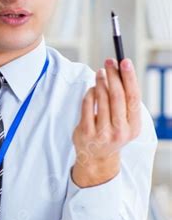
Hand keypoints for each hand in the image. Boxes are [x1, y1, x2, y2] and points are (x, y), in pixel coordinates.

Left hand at [71, 57, 141, 187]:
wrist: (96, 158)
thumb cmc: (112, 133)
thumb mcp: (124, 122)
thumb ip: (125, 102)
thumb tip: (121, 71)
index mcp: (133, 127)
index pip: (133, 97)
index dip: (129, 77)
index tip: (125, 61)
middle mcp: (120, 131)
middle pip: (117, 95)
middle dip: (113, 75)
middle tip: (109, 61)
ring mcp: (102, 133)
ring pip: (101, 98)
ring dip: (100, 81)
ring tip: (100, 73)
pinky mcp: (86, 132)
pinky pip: (87, 104)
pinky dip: (90, 92)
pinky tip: (92, 88)